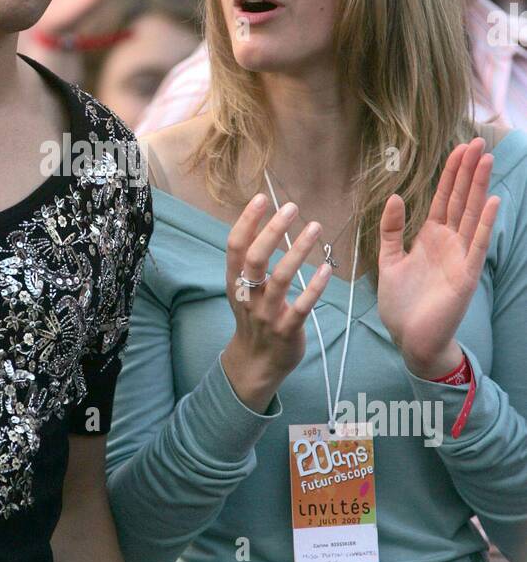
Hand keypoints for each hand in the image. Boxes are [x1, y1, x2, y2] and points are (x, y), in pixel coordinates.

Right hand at [224, 196, 332, 405]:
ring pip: (281, 279)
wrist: (256, 363)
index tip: (261, 198)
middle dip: (273, 230)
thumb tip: (264, 224)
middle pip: (256, 258)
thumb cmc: (254, 318)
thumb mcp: (244, 290)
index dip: (246, 221)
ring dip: (298, 251)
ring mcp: (266, 314)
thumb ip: (250, 263)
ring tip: (315, 227)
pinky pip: (302, 306)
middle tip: (291, 207)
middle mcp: (248, 296)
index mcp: (235, 283)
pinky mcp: (286, 330)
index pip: (236, 247)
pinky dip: (314, 287)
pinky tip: (326, 268)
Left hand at [377, 138, 499, 374]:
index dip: (450, 174)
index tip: (458, 148)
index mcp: (429, 238)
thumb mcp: (388, 260)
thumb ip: (391, 230)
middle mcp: (448, 242)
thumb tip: (395, 196)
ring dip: (478, 188)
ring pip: (471, 215)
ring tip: (485, 160)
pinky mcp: (466, 275)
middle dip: (467, 171)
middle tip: (477, 141)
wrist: (410, 339)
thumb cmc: (401, 304)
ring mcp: (460, 257)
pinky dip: (485, 223)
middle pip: (460, 200)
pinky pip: (477, 244)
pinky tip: (491, 201)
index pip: (442, 198)